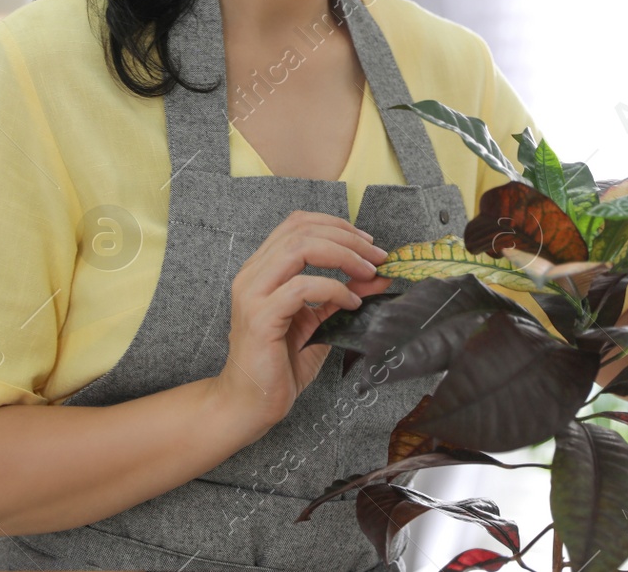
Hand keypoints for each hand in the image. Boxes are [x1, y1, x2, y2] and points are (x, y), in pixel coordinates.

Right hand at [212, 210, 391, 436]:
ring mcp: (253, 294)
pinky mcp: (260, 317)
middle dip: (347, 238)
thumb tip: (377, 275)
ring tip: (368, 273)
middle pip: (301, 230)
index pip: (297, 223)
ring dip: (343, 255)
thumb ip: (343, 295)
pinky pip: (301, 287)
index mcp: (263, 269)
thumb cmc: (281, 363)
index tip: (368, 243)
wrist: (250, 403)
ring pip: (299, 248)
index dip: (336, 225)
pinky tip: (351, 304)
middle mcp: (253, 274)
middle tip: (378, 257)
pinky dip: (333, 289)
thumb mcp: (321, 322)